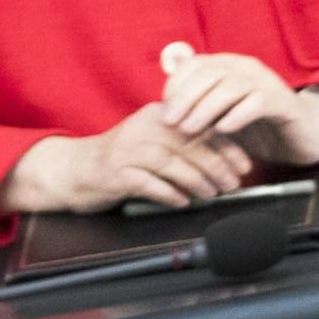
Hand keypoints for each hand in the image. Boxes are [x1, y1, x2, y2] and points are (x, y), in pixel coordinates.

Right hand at [0, 102, 252, 214]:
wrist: (74, 170)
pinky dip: (168, 193)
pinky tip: (183, 202)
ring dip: (197, 181)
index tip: (244, 163)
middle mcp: (143, 128)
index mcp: (157, 116)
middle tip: (233, 183)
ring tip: (212, 194)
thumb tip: (224, 159)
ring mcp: (127, 150)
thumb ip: (183, 144)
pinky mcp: (115, 173)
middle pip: (189, 144)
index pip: (200, 126)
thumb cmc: (122, 159)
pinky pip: (148, 183)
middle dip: (217, 165)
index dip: (226, 145)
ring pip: (171, 163)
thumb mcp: (153, 142)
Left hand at [158, 45, 318, 165]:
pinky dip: (237, 115)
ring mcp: (266, 83)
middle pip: (210, 74)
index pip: (196, 65)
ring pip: (231, 87)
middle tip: (171, 122)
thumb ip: (197, 107)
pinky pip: (257, 103)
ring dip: (206, 108)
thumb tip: (163, 106)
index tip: (164, 110)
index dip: (176, 86)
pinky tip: (223, 130)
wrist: (304, 134)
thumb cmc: (257, 126)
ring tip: (191, 129)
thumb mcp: (222, 115)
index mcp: (229, 66)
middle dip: (186, 98)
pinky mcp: (283, 102)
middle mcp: (246, 68)